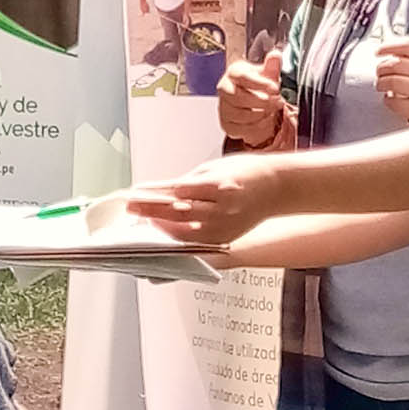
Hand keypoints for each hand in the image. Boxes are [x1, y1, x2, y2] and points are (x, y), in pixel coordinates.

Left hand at [128, 155, 284, 247]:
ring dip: (162, 227)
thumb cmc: (246, 173)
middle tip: (132, 208)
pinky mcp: (227, 238)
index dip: (154, 194)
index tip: (136, 193)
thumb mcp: (213, 169)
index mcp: (220, 186)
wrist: (276, 188)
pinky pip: (197, 240)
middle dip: (151, 212)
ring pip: (185, 232)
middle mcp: (223, 209)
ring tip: (144, 221)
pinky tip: (166, 231)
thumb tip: (161, 191)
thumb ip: (187, 182)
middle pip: (179, 214)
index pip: (178, 192)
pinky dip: (178, 236)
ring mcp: (225, 227)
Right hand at [217, 50, 290, 148]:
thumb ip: (272, 66)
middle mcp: (224, 89)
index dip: (259, 84)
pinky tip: (265, 121)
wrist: (253, 103)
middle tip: (278, 102)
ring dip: (261, 115)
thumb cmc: (258, 86)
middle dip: (262, 102)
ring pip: (241, 115)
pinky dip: (257, 127)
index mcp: (233, 73)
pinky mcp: (226, 124)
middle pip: (238, 98)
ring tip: (273, 111)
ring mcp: (223, 107)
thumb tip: (275, 56)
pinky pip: (241, 129)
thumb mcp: (267, 74)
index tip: (275, 88)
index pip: (242, 77)